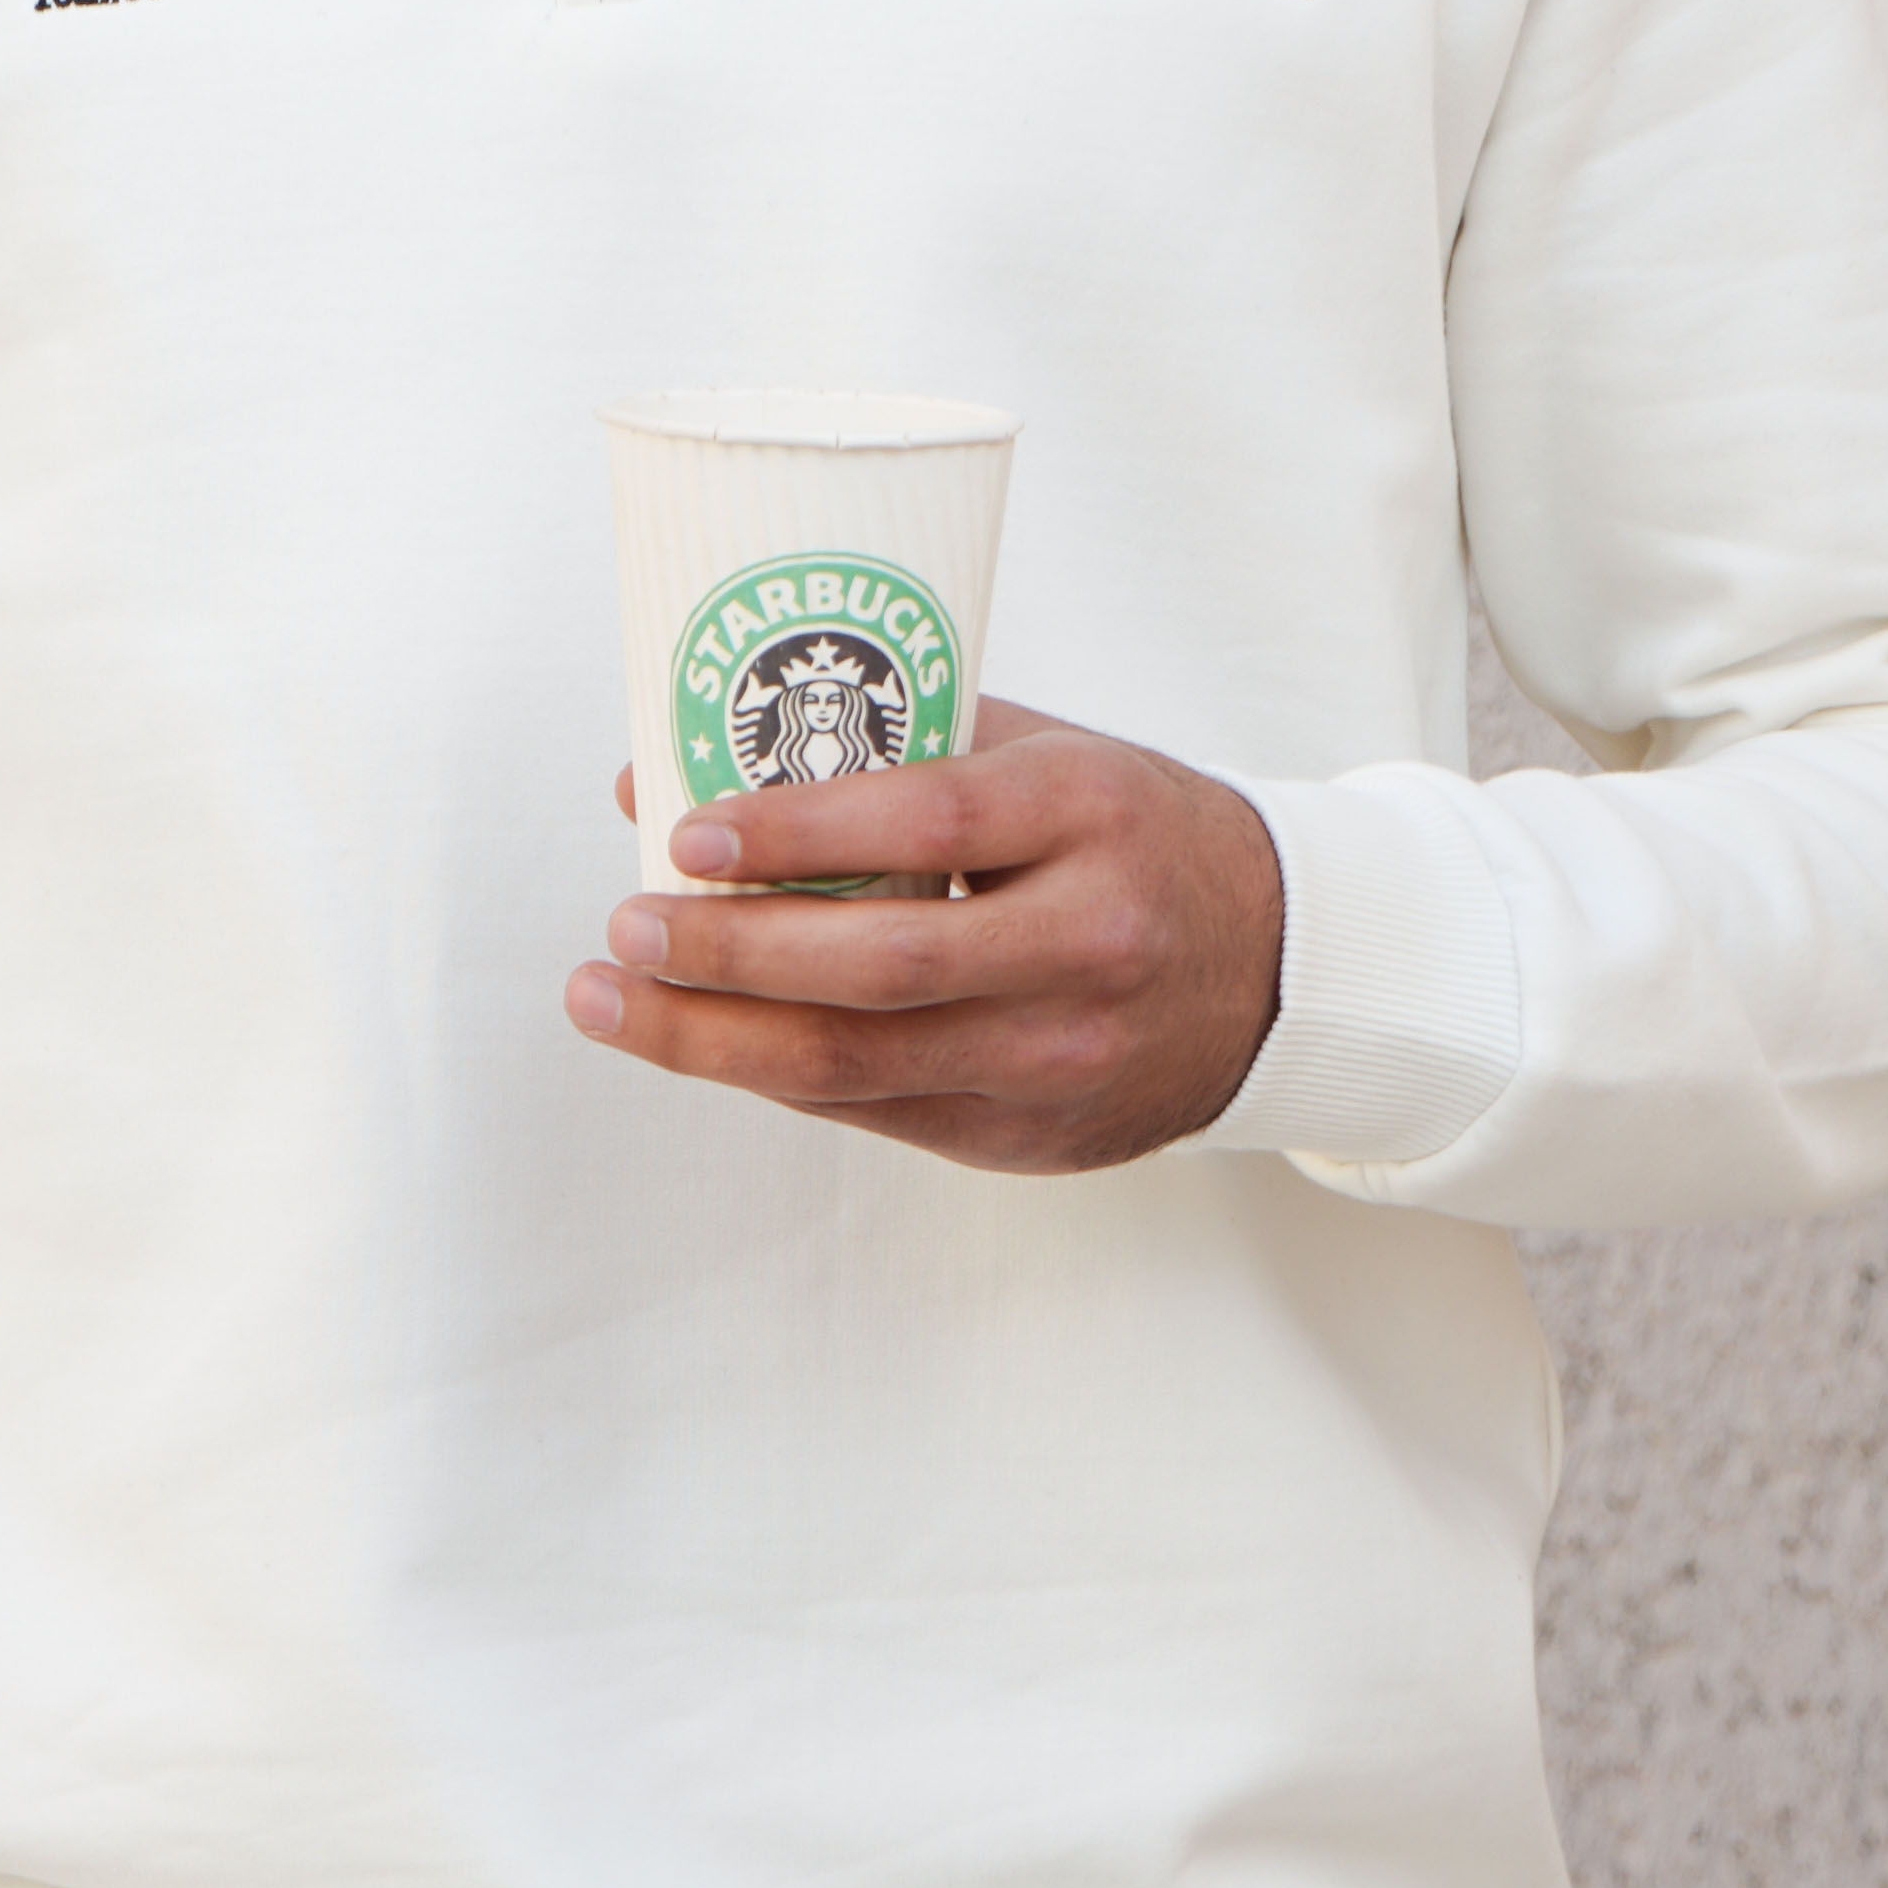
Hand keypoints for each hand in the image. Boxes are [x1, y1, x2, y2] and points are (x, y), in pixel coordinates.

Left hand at [566, 694, 1284, 1177]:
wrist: (1276, 970)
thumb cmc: (1130, 839)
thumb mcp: (1047, 760)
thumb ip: (887, 753)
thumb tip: (678, 774)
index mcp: (1096, 817)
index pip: (933, 824)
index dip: (798, 835)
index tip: (685, 833)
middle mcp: (1092, 944)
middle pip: (885, 966)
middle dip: (731, 953)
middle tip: (626, 927)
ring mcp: (1065, 1055)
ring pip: (861, 1065)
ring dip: (712, 1040)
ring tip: (611, 1000)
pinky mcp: (1033, 1134)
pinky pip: (875, 1111)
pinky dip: (773, 1074)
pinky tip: (699, 1042)